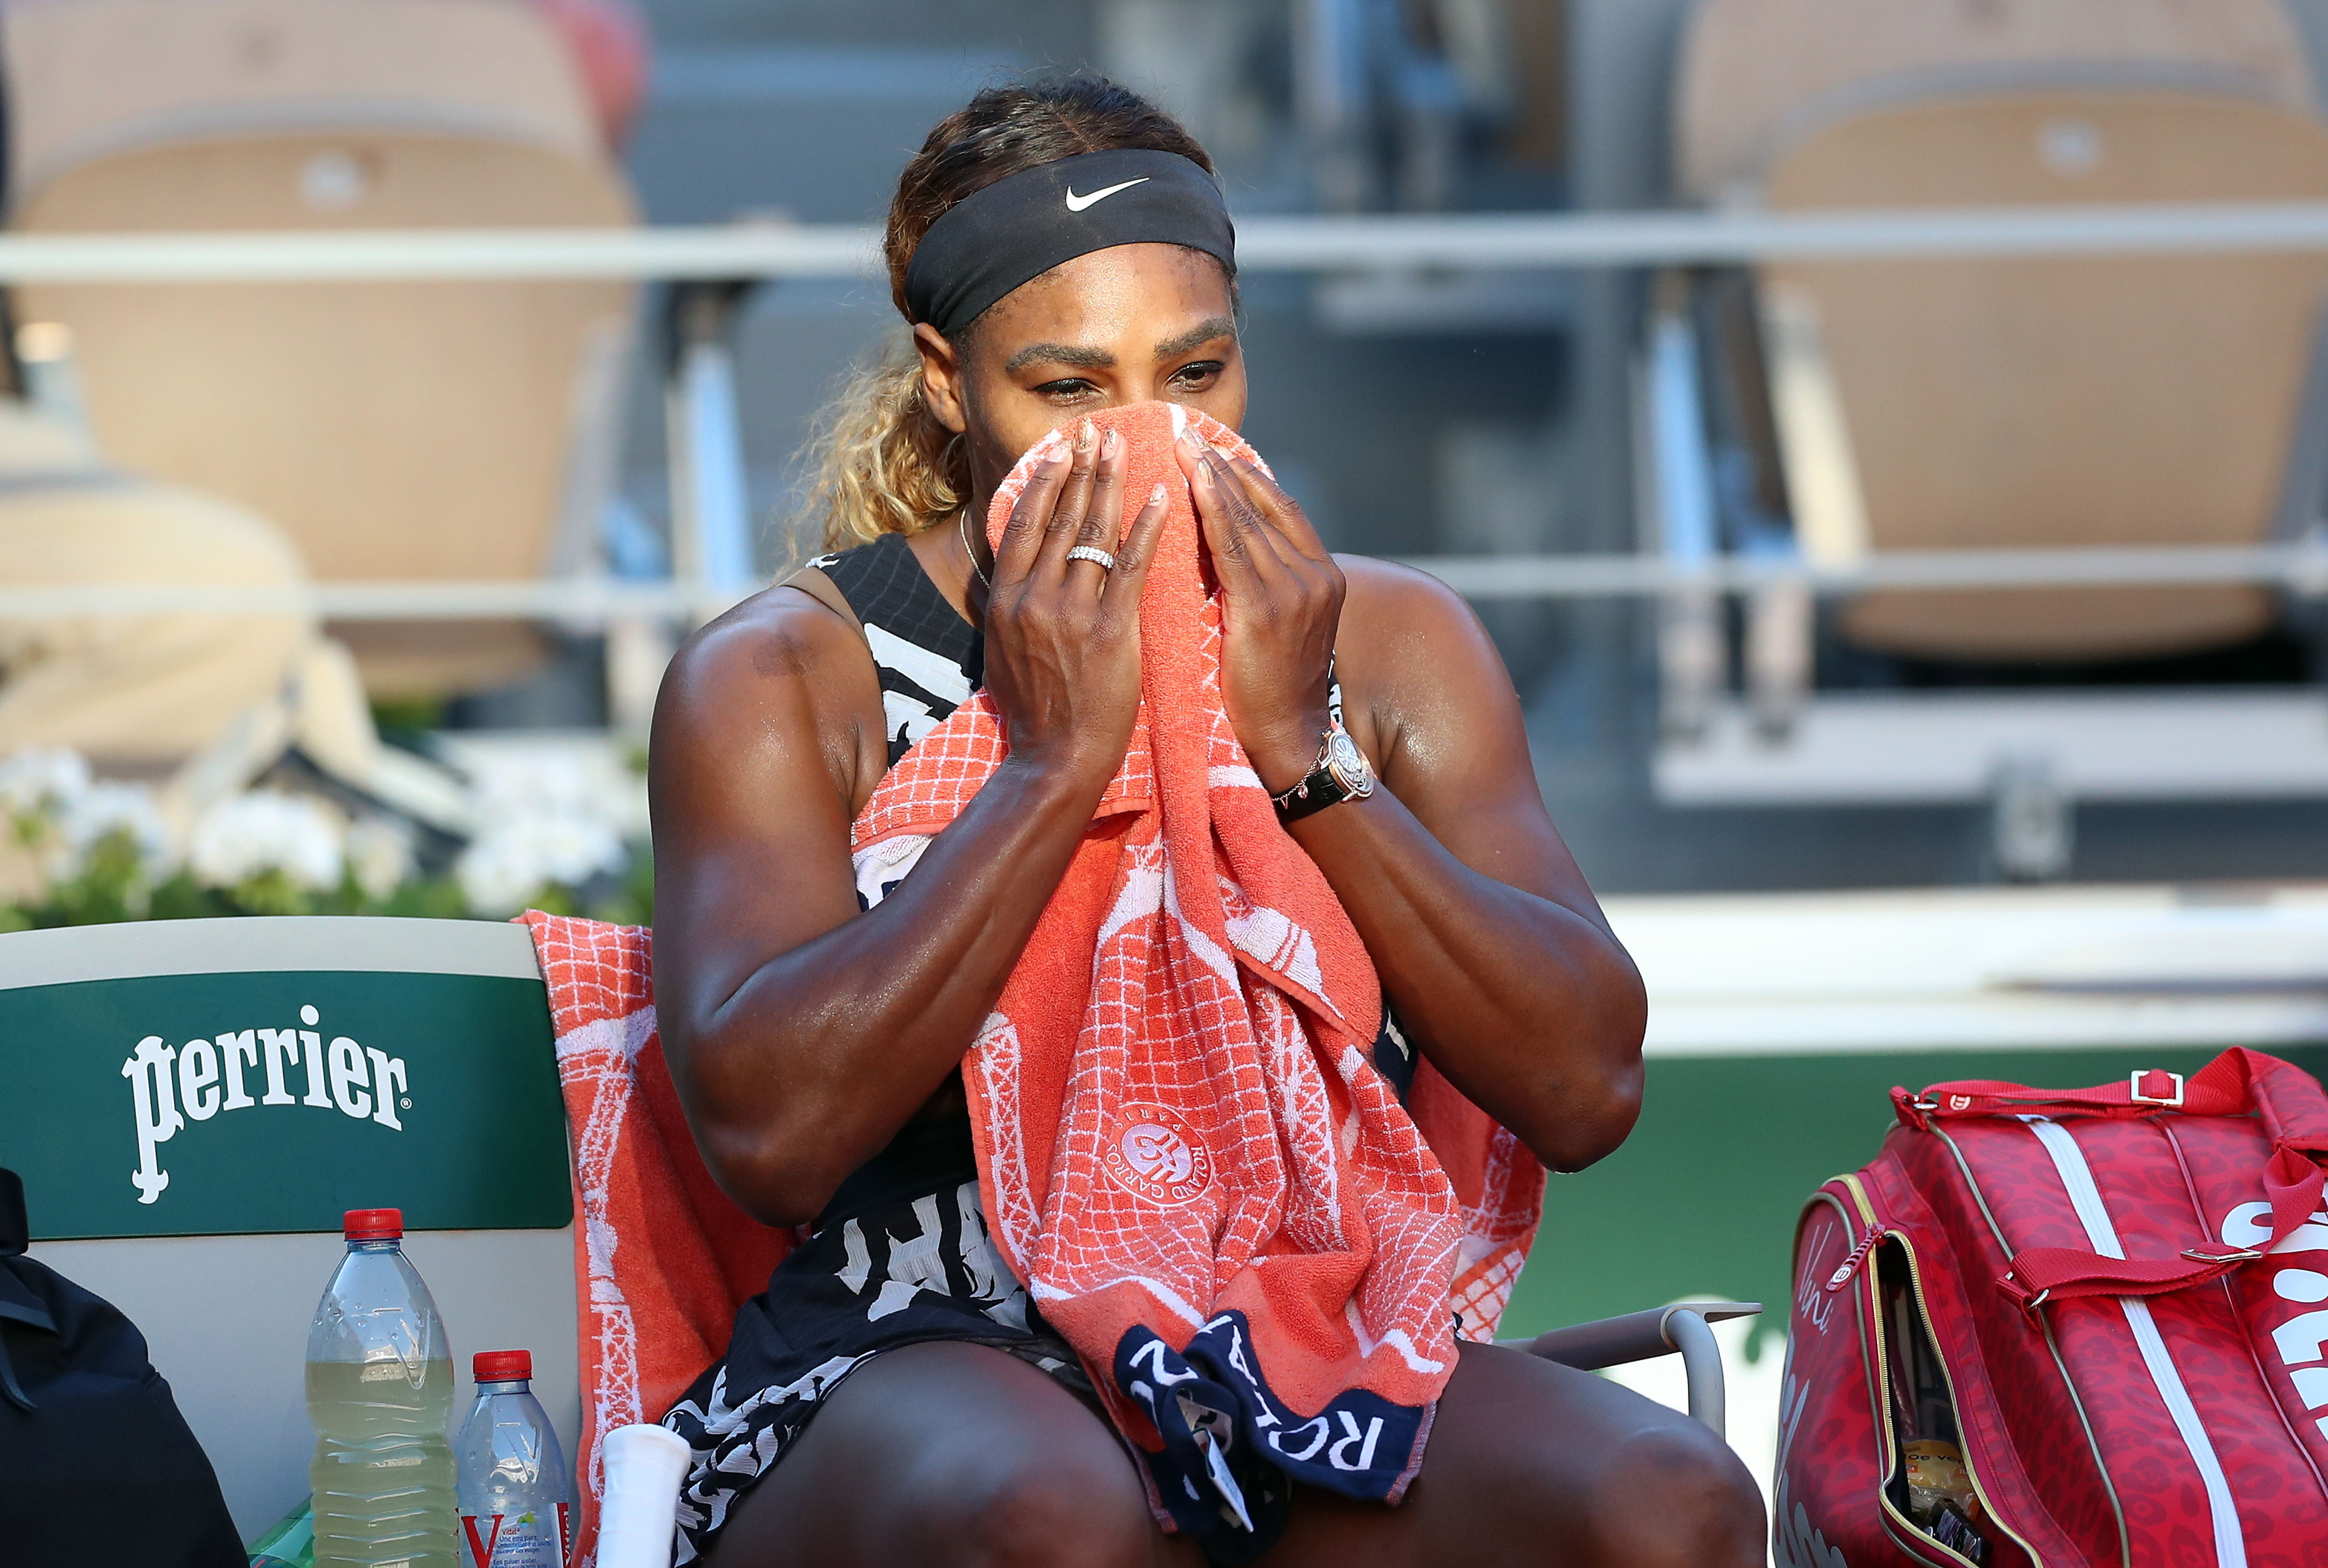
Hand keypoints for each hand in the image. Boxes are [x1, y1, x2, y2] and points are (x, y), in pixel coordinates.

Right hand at [982, 419, 1169, 791]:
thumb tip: (1014, 572)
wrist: (1056, 759)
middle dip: (1079, 467)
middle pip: (1060, 517)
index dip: (1043, 481)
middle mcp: (1034, 597)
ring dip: (1110, 482)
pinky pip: (1132, 566)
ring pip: (1094, 532)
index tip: (1058, 449)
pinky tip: (1161, 496)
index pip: (1024, 524)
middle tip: (1094, 429)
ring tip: (1123, 445)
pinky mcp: (1111, 630)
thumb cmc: (1035, 713)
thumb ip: (1010, 609)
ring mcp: (1072, 612)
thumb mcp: (1004, 653)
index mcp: (1006, 600)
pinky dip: (1147, 527)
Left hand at [1176, 431, 1346, 794]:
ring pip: (1247, 520)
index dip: (1248, 477)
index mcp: (1324, 576)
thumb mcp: (1275, 625)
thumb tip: (1223, 548)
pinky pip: (1233, 548)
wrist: (1288, 740)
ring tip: (1181, 445)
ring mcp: (1296, 592)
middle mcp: (1316, 576)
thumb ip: (1261, 583)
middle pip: (1264, 506)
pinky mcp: (1267, 610)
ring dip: (1213, 477)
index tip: (1215, 448)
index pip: (1282, 510)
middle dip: (1224, 467)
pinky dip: (1213, 510)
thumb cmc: (1269, 689)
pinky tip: (1193, 481)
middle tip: (1187, 432)